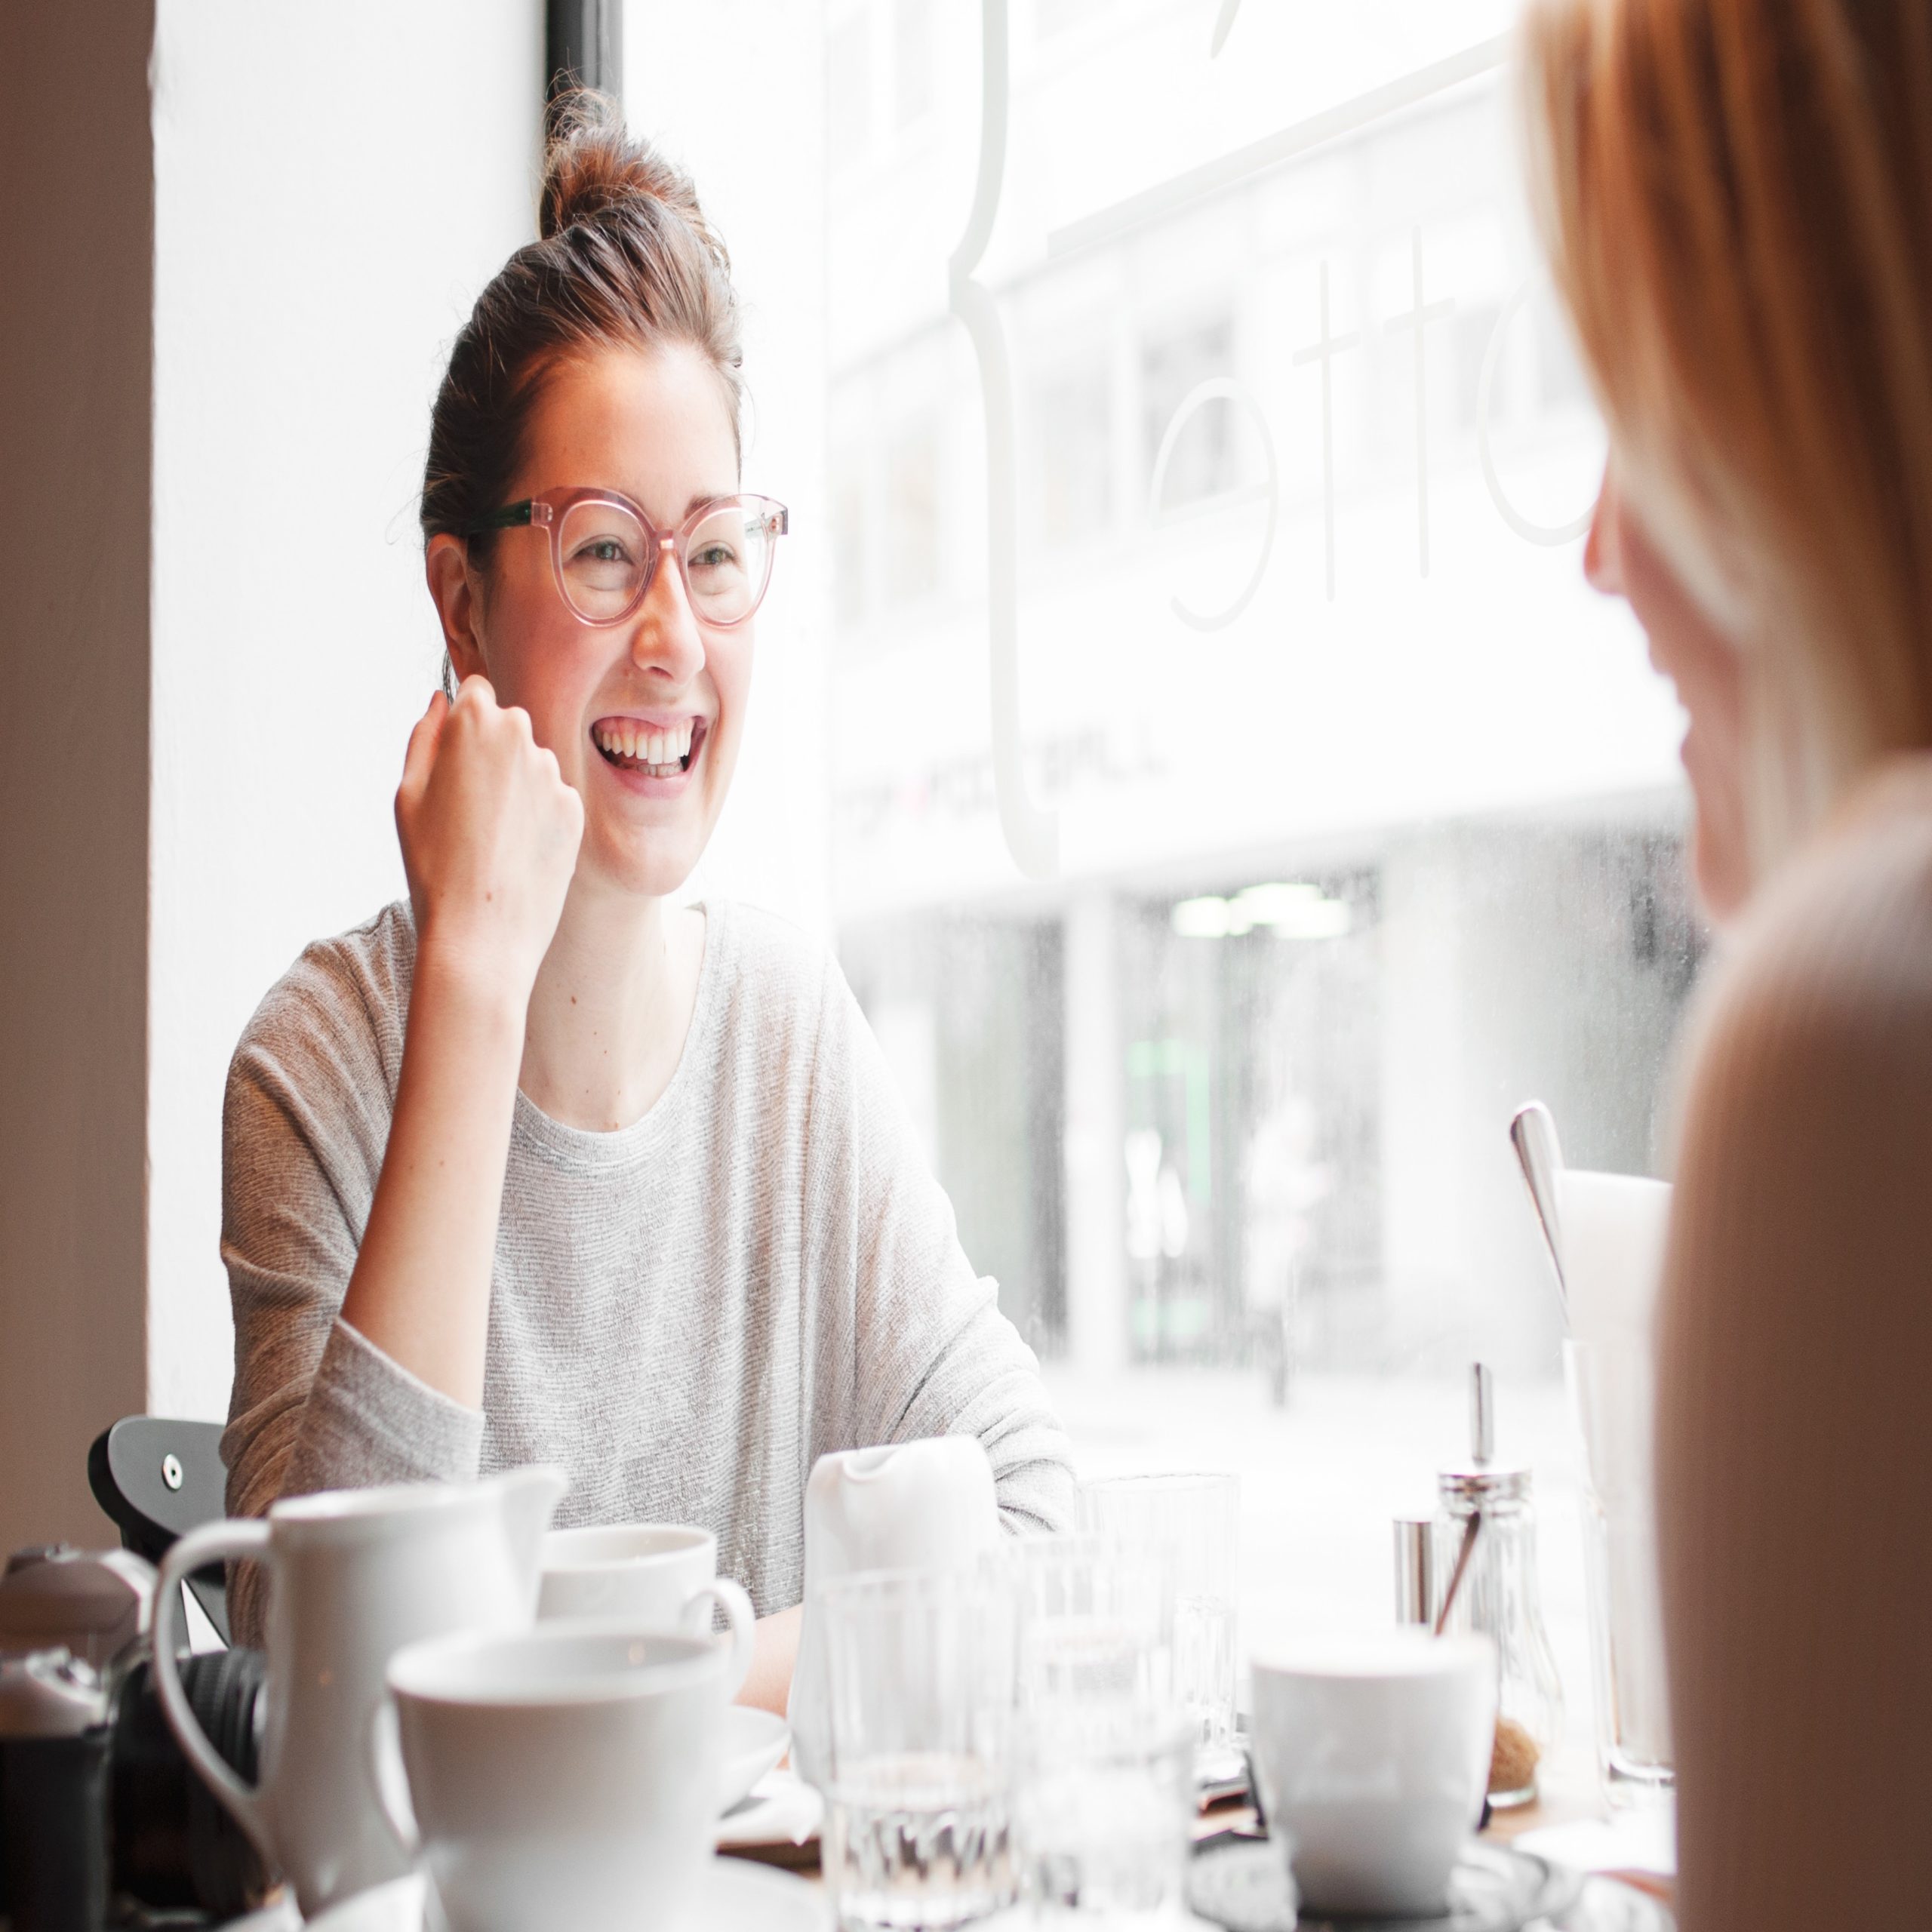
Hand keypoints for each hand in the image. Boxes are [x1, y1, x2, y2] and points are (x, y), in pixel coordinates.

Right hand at [394, 678, 583, 1005]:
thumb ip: (425, 736)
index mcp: (475, 722)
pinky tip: (515, 854)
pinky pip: (552, 801)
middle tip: (467, 808)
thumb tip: (443, 700)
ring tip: (490, 839)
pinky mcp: (575, 810)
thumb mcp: (407, 795)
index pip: (477, 693)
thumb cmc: (432, 865)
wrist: (481, 933)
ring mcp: (554, 774)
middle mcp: (523, 737)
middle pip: (508, 727)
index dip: (464, 724)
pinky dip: (537, 818)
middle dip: (490, 753)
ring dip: (516, 787)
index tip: (455, 759)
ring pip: (532, 766)